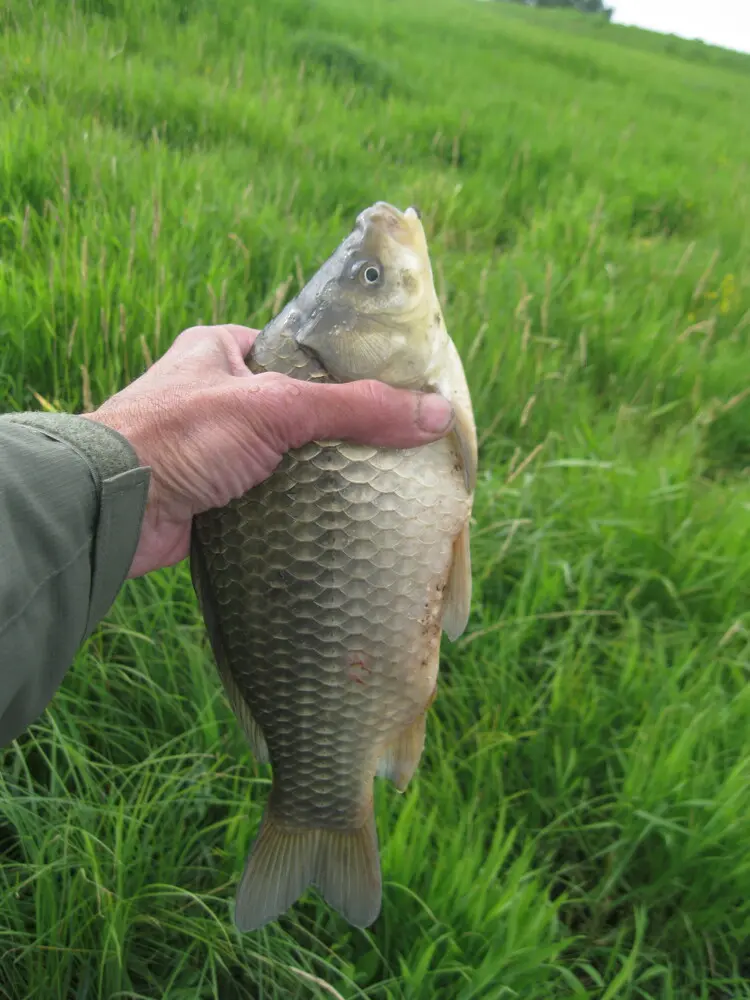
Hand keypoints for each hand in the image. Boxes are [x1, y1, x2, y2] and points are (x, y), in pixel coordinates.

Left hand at [84, 324, 455, 577]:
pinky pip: (266, 493)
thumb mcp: (276, 407)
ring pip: (283, 453)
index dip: (345, 370)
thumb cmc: (182, 434)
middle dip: (335, 428)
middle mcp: (215, 392)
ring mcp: (212, 446)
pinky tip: (331, 514)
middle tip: (389, 442)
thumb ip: (354, 408)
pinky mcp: (211, 493)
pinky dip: (293, 503)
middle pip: (297, 406)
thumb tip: (435, 414)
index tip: (391, 391)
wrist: (112, 507)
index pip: (299, 351)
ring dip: (316, 470)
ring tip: (373, 480)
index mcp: (221, 348)